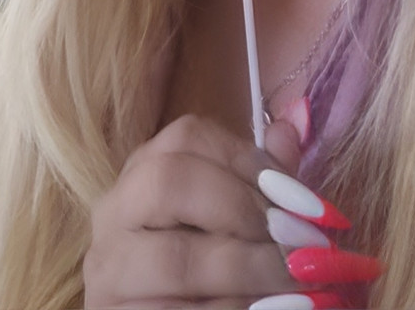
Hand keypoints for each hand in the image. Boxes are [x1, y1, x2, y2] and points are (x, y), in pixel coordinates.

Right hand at [83, 114, 380, 309]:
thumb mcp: (235, 219)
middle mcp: (114, 212)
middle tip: (300, 242)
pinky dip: (231, 309)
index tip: (305, 201)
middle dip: (243, 209)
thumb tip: (294, 123)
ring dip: (248, 270)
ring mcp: (109, 270)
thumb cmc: (210, 273)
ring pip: (175, 257)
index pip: (188, 136)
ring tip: (301, 284)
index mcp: (143, 172)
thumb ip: (260, 178)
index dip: (252, 161)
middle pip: (169, 180)